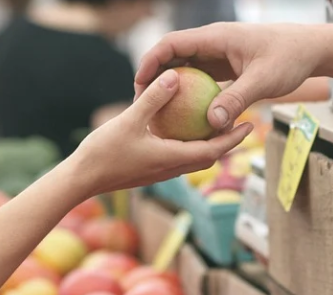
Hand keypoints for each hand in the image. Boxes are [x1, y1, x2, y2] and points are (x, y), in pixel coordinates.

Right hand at [71, 69, 252, 197]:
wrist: (82, 179)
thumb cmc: (104, 152)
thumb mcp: (129, 120)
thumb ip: (153, 99)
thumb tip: (175, 76)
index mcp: (172, 159)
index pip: (213, 151)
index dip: (233, 138)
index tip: (250, 125)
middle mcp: (171, 169)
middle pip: (209, 157)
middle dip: (227, 142)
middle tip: (241, 123)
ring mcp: (161, 172)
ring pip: (194, 159)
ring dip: (209, 145)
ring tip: (217, 125)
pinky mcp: (151, 170)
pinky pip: (178, 157)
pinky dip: (189, 145)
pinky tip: (182, 129)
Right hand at [134, 22, 326, 130]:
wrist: (310, 50)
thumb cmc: (289, 58)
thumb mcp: (263, 81)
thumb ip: (237, 100)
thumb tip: (212, 123)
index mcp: (216, 37)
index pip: (172, 44)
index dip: (151, 62)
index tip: (139, 84)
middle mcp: (213, 44)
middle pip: (173, 56)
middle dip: (155, 77)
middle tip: (142, 104)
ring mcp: (219, 55)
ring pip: (186, 69)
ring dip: (172, 88)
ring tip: (158, 113)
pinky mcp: (227, 67)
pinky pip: (202, 80)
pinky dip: (191, 95)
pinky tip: (186, 118)